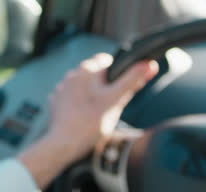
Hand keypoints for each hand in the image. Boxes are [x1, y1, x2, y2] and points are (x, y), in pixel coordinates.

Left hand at [18, 53, 157, 187]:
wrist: (65, 144)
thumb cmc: (92, 122)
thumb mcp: (117, 100)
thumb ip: (133, 80)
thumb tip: (149, 64)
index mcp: (87, 69)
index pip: (106, 60)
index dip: (117, 73)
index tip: (120, 88)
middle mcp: (72, 74)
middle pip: (95, 74)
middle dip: (104, 85)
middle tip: (110, 103)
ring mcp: (62, 88)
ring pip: (83, 86)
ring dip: (91, 94)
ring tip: (96, 112)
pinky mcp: (56, 101)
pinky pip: (72, 97)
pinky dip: (79, 104)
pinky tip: (84, 116)